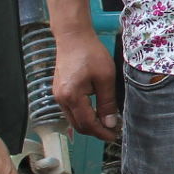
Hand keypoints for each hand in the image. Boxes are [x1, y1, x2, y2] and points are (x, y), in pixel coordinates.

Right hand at [50, 24, 119, 140]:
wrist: (73, 37)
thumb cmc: (90, 53)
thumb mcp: (105, 78)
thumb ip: (107, 103)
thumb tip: (110, 123)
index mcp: (72, 96)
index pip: (87, 124)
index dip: (102, 133)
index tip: (114, 136)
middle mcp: (61, 99)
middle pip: (78, 125)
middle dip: (96, 131)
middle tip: (112, 131)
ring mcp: (58, 96)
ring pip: (74, 120)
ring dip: (89, 124)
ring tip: (106, 123)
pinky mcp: (59, 91)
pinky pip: (71, 111)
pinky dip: (83, 115)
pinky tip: (95, 112)